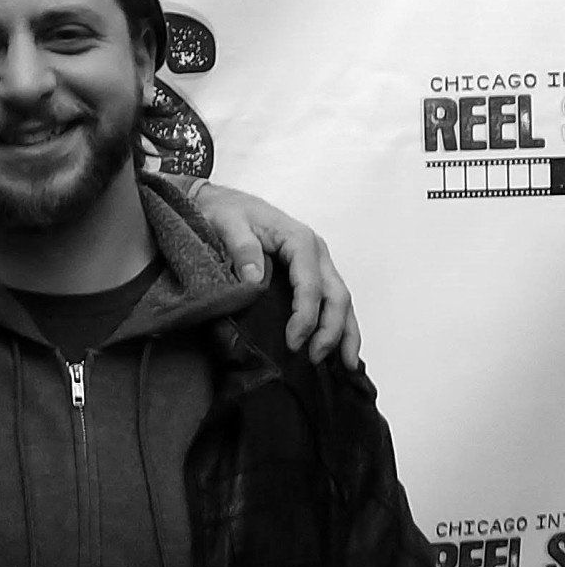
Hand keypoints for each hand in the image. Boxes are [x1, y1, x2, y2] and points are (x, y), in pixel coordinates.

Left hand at [193, 182, 360, 367]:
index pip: (311, 285)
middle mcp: (316, 252)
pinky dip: (339, 324)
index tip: (293, 342)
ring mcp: (317, 262)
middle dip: (331, 330)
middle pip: (336, 295)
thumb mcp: (227, 223)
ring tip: (343, 364)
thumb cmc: (225, 212)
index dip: (306, 316)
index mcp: (299, 240)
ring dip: (345, 332)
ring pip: (341, 300)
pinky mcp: (312, 271)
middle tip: (315, 358)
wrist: (221, 202)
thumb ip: (241, 248)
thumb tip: (254, 278)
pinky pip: (331, 299)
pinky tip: (339, 348)